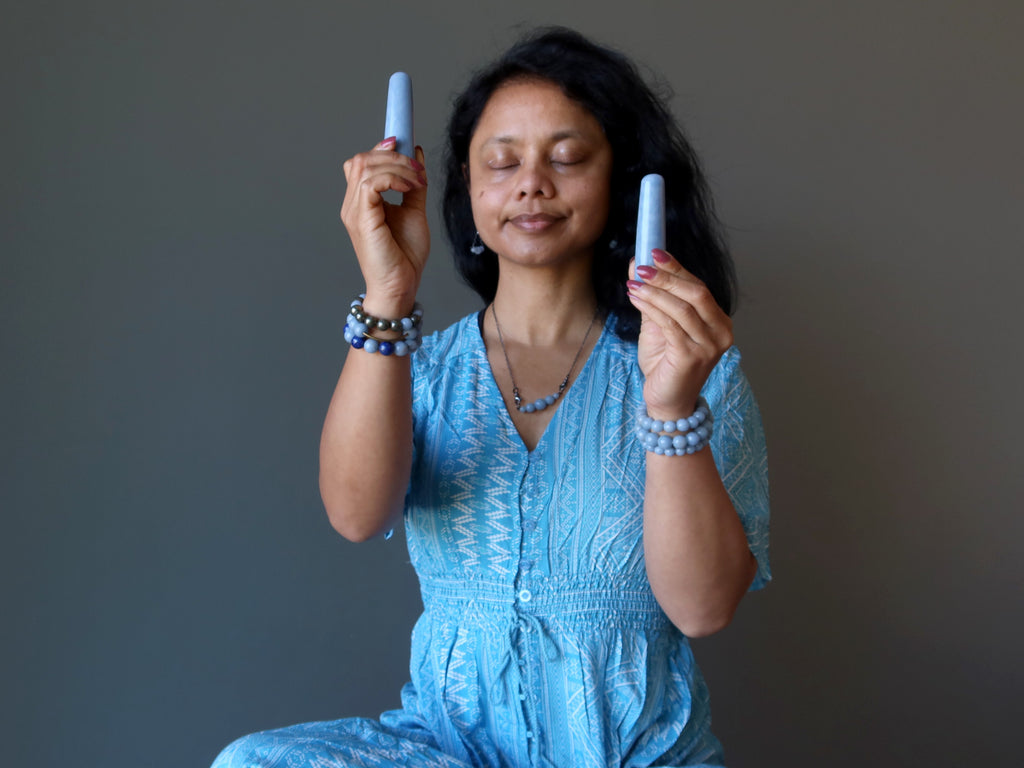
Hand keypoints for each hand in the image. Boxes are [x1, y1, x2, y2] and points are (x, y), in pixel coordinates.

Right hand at [340, 138, 429, 315]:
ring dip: (397, 166)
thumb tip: (416, 153)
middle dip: (393, 155)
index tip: (408, 149)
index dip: (383, 150)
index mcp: (362, 202)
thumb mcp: (414, 211)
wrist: (400, 286)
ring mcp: (354, 211)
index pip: (362, 163)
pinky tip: (409, 188)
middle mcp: (353, 204)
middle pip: (361, 159)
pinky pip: (370, 184)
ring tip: (417, 180)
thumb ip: (414, 185)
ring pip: (366, 167)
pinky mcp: (362, 219)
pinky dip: (393, 179)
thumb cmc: (405, 257)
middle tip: (417, 168)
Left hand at [626, 249, 732, 417]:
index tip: (654, 252)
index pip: (699, 287)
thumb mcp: (659, 326)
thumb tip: (637, 264)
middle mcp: (720, 333)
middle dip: (666, 276)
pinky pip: (669, 325)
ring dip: (654, 291)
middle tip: (641, 267)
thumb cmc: (665, 365)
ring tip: (633, 283)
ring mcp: (709, 347)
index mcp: (718, 322)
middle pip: (696, 293)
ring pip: (682, 308)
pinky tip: (635, 299)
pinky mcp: (691, 358)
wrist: (666, 402)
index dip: (677, 267)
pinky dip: (650, 308)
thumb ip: (653, 298)